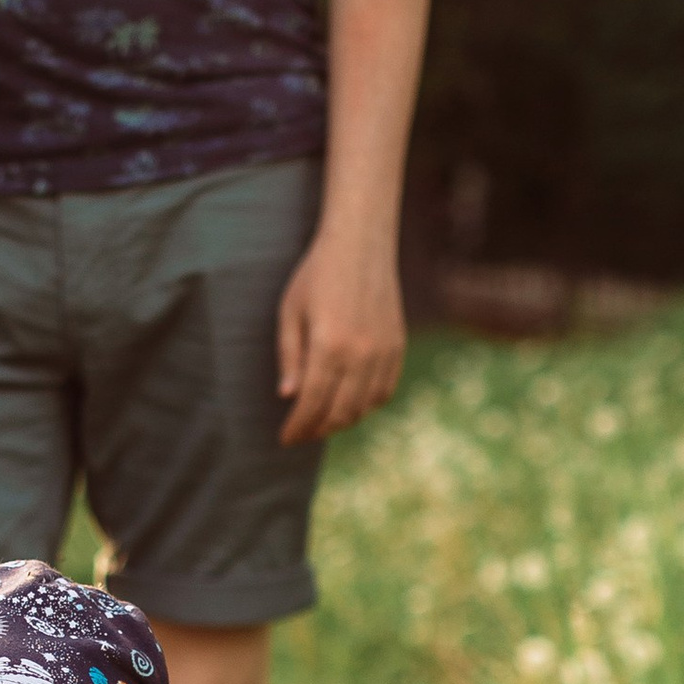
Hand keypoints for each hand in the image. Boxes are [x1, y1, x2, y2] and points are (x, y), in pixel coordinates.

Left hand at [276, 231, 406, 445]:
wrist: (361, 244)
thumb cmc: (317, 275)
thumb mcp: (290, 312)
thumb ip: (290, 357)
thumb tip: (288, 397)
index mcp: (329, 345)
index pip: (311, 403)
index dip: (297, 427)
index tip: (285, 438)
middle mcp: (360, 353)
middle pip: (338, 412)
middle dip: (316, 430)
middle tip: (300, 435)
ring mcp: (383, 351)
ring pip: (364, 407)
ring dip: (341, 421)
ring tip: (322, 423)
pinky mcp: (397, 346)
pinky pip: (384, 391)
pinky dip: (367, 406)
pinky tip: (350, 405)